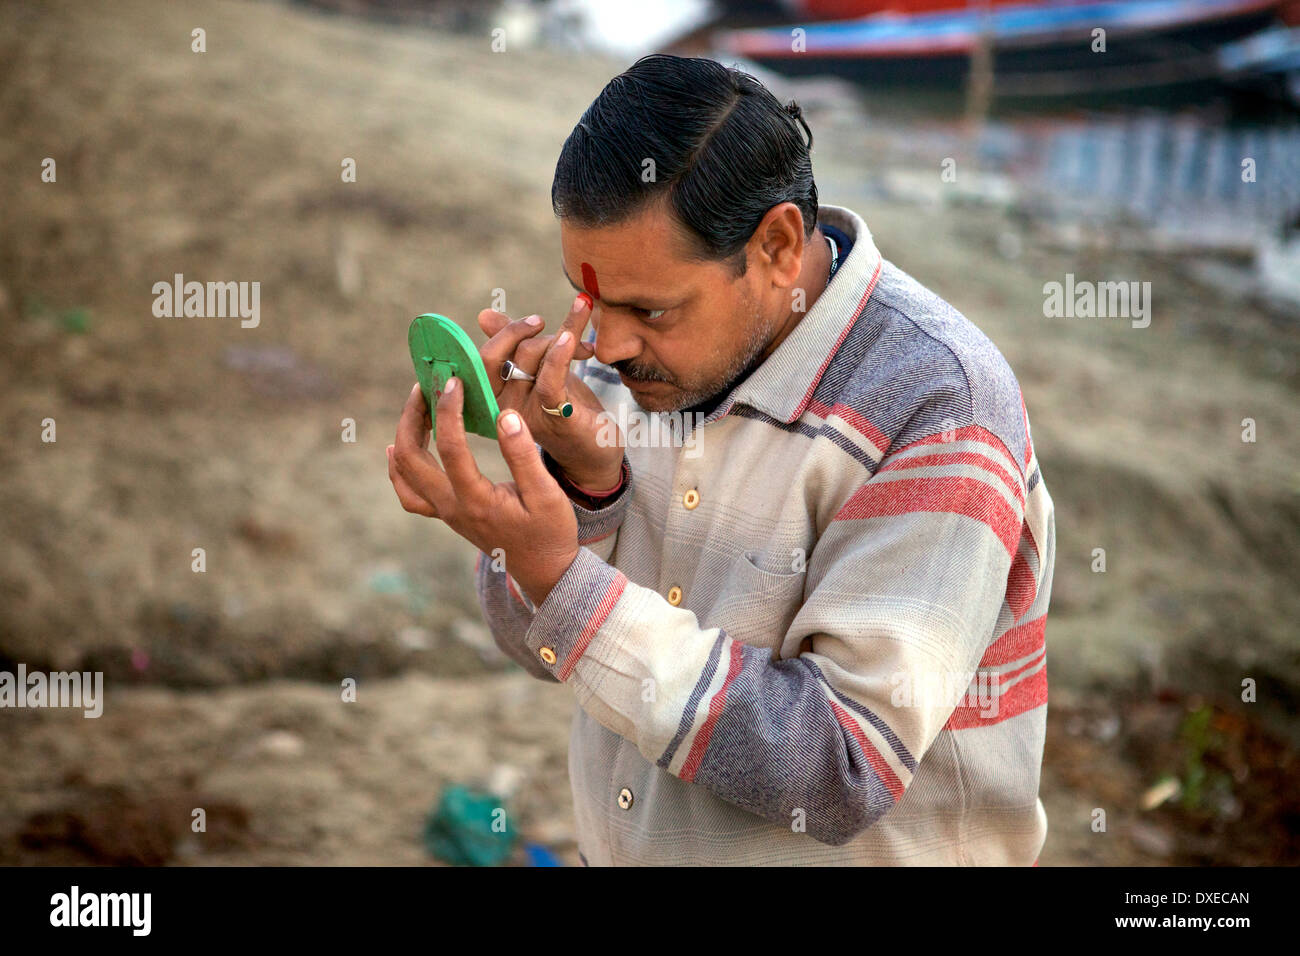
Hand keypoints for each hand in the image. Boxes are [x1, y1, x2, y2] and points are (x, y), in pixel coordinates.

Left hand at [387, 380, 578, 605]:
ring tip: (418, 405)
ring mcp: (446, 514)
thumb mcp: (547, 494)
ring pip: (404, 473)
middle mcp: (452, 508)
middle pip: (410, 458)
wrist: (546, 571)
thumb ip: (523, 456)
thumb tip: (505, 417)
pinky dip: (399, 469)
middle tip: (426, 385)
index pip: (450, 448)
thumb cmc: (552, 532)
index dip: (448, 411)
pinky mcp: (448, 516)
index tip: (455, 382)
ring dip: (405, 435)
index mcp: (476, 501)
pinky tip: (398, 449)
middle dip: (413, 416)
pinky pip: (409, 494)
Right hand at [477, 295, 623, 489]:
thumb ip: (513, 345)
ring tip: (585, 348)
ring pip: (530, 357)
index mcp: (495, 398)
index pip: (483, 358)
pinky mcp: (556, 418)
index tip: (536, 321)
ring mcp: (528, 415)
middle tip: (551, 327)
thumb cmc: (564, 407)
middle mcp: (504, 409)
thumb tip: (484, 315)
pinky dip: (562, 352)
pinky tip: (573, 338)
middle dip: (525, 332)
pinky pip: (551, 378)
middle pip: (505, 354)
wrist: (596, 449)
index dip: (506, 334)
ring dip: (560, 340)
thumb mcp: (538, 372)